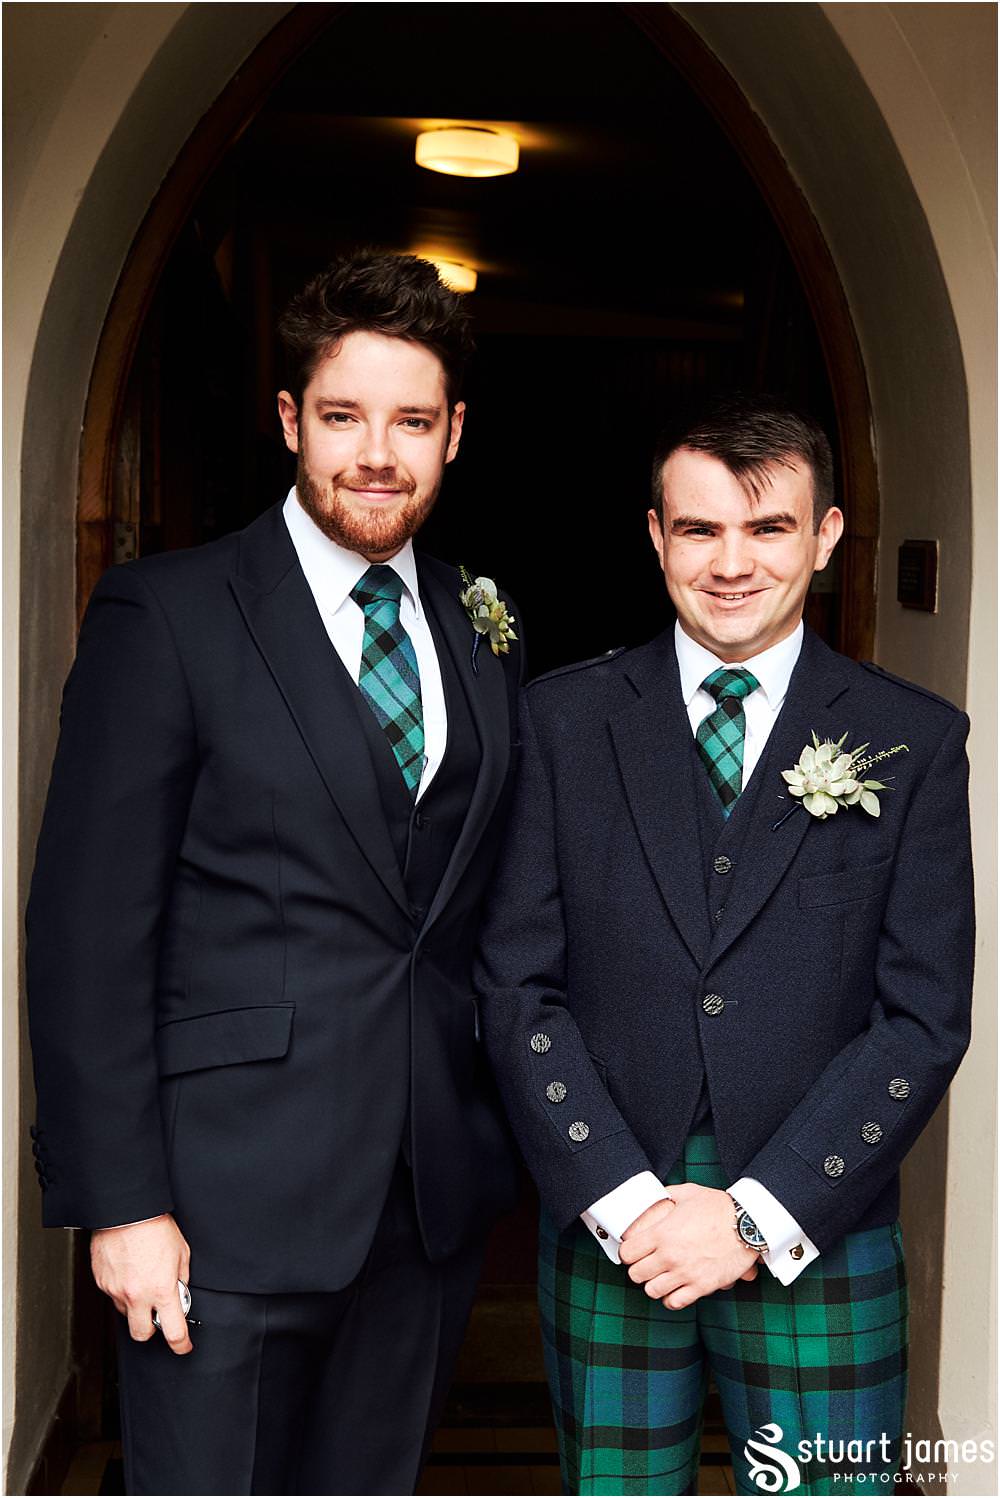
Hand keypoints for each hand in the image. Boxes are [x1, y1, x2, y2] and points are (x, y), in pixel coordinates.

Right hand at [91, 1214, 192, 1353]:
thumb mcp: (181, 1252)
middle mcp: (137, 1295)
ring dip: (135, 1306)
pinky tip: (128, 1271)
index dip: (181, 1344)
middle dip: (151, 1330)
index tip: (184, 1346)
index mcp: (161, 1290)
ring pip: (125, 1313)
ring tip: (141, 1280)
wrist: (126, 1210)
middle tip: (157, 1314)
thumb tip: (179, 1292)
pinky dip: (122, 1290)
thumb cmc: (155, 1226)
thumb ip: (181, 1278)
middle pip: (141, 1335)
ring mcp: (116, 1290)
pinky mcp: (101, 1282)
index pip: (173, 1332)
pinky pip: (112, 1295)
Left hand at [619, 1183, 757, 1309]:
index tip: (633, 1251)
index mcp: (662, 1233)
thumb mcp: (688, 1192)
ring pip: (652, 1291)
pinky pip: (675, 1303)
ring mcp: (685, 1273)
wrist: (748, 1223)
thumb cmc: (719, 1206)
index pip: (627, 1253)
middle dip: (638, 1269)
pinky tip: (674, 1289)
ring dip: (653, 1285)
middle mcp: (670, 1256)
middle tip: (645, 1264)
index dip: (627, 1252)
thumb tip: (655, 1194)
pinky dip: (671, 1298)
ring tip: (660, 1277)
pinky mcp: (702, 1286)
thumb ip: (666, 1194)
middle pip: (636, 1275)